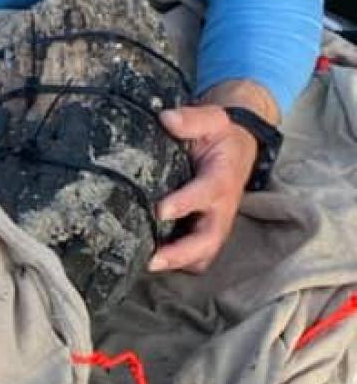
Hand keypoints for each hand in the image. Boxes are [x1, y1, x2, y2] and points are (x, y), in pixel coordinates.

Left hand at [148, 101, 261, 274]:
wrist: (236, 147)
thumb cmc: (219, 136)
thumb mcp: (212, 119)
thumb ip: (192, 119)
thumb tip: (167, 118)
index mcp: (222, 178)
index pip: (206, 193)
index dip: (186, 204)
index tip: (161, 210)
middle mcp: (221, 208)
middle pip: (209, 240)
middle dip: (182, 253)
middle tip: (152, 259)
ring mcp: (215, 224)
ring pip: (203, 255)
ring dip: (179, 263)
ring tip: (147, 264)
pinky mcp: (206, 232)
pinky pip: (197, 256)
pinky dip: (178, 263)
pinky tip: (150, 258)